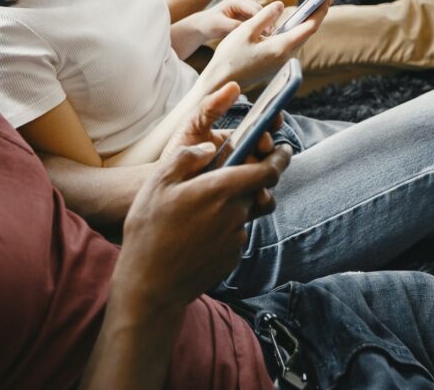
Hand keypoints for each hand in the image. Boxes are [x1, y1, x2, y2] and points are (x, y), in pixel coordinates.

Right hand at [114, 83, 292, 309]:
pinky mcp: (232, 257)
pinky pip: (235, 234)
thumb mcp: (157, 184)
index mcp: (220, 190)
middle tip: (221, 181)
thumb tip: (209, 148)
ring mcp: (236, 238)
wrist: (152, 285)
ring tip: (197, 213)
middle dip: (249, 182)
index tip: (284, 149)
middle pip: (257, 192)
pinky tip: (196, 234)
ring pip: (244, 213)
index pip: (267, 172)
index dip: (280, 158)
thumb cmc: (150, 231)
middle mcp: (235, 213)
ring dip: (231, 207)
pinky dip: (224, 228)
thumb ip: (186, 158)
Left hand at [192, 0, 263, 42]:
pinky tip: (259, 33)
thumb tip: (251, 30)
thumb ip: (235, 26)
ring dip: (263, 22)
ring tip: (265, 35)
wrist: (203, 25)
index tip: (268, 33)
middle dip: (265, 22)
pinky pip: (257, 16)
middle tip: (269, 36)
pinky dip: (259, 24)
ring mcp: (245, 3)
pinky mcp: (247, 10)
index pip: (255, 8)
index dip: (263, 20)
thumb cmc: (209, 24)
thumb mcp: (220, 26)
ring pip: (260, 13)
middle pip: (260, 10)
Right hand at [206, 0, 331, 89]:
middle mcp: (285, 57)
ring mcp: (281, 63)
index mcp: (281, 47)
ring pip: (298, 39)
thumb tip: (281, 5)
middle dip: (316, 15)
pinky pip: (289, 46)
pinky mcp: (275, 66)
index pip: (309, 26)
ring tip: (311, 8)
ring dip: (305, 24)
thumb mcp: (245, 30)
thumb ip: (265, 16)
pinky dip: (293, 32)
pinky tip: (292, 24)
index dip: (320, 10)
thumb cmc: (230, 56)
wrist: (220, 82)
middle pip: (306, 33)